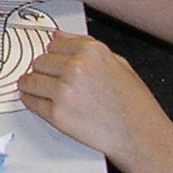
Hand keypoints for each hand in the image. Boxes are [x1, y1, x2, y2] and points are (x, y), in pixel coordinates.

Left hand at [18, 33, 172, 167]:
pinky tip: (38, 102)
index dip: (54, 56)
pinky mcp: (57, 114)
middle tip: (51, 81)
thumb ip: (85, 46)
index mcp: (91, 51)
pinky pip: (32, 103)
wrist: (142, 136)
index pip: (52, 45)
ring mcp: (64, 90)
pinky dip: (31, 102)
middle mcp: (75, 67)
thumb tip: (58, 35)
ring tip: (41, 91)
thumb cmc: (135, 104)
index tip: (54, 63)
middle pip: (39, 62)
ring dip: (32, 85)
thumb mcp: (118, 63)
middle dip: (43, 71)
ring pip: (30, 81)